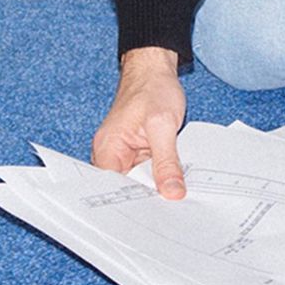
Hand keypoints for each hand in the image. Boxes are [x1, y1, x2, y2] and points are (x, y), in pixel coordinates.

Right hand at [90, 46, 186, 197]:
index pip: (115, 191)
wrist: (154, 69)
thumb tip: (172, 192)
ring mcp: (124, 154)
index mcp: (108, 150)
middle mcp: (111, 155)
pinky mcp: (137, 151)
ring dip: (156, 185)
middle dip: (149, 197)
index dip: (136, 205)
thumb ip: (166, 161)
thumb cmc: (153, 88)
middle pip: (128, 189)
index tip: (157, 215)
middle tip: (173, 209)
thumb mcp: (162, 125)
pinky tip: (175, 180)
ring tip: (176, 197)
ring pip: (140, 181)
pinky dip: (160, 174)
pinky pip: (147, 170)